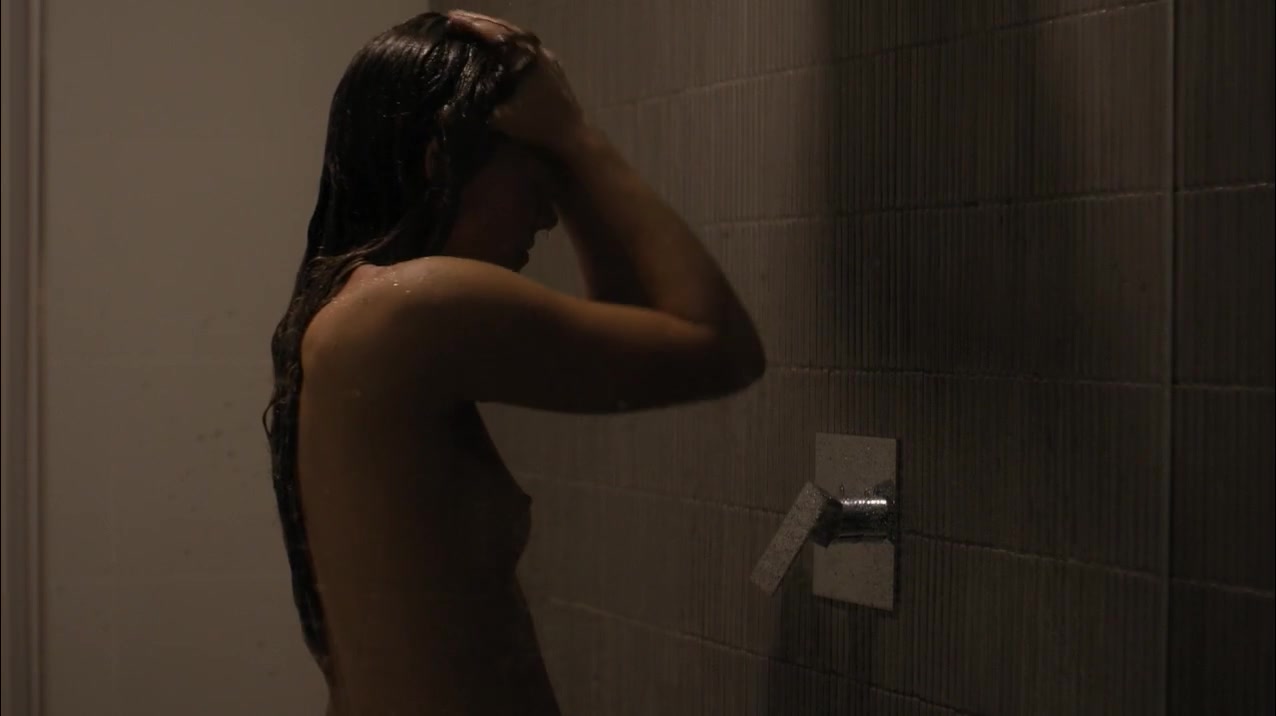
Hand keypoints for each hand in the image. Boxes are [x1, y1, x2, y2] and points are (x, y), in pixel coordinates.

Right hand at [446, 10, 585, 156]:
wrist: (571, 135)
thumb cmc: (537, 127)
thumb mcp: (501, 119)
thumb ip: (476, 108)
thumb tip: (444, 108)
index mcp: (524, 58)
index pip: (494, 34)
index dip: (472, 25)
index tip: (451, 19)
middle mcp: (536, 50)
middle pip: (504, 28)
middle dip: (479, 21)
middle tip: (455, 16)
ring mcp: (546, 55)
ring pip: (516, 34)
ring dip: (493, 29)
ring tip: (471, 24)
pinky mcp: (551, 63)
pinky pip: (526, 44)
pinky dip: (508, 40)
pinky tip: (496, 42)